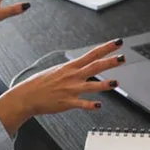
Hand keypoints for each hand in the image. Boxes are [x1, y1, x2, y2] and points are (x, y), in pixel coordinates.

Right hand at [0, 39, 125, 133]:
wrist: (27, 96)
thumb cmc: (40, 83)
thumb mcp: (57, 70)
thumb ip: (72, 69)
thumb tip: (81, 66)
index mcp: (70, 67)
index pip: (92, 54)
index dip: (106, 48)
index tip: (117, 43)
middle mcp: (72, 76)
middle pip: (95, 67)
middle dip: (110, 62)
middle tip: (123, 57)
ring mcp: (71, 89)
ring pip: (91, 86)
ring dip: (104, 85)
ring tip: (116, 83)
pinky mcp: (67, 102)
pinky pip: (82, 104)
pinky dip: (91, 105)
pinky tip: (99, 106)